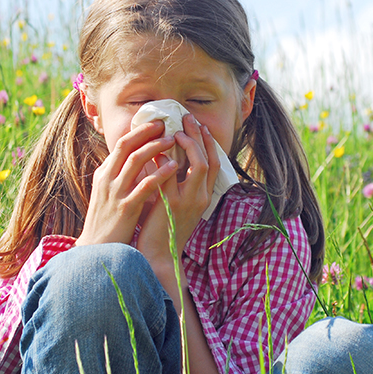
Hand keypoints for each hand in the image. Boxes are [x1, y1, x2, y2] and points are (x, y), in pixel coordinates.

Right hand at [75, 121, 178, 246]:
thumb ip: (119, 177)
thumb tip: (135, 160)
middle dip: (146, 132)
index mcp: (104, 174)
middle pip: (126, 146)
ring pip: (135, 161)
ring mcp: (116, 193)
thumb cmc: (107, 222)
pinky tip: (173, 167)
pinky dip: (159, 174)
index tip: (156, 122)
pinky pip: (145, 186)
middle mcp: (107, 179)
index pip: (121, 144)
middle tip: (165, 123)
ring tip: (173, 140)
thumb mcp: (108, 194)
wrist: (98, 250)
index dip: (139, 131)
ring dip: (155, 147)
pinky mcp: (126, 208)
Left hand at [137, 114, 219, 268]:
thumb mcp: (177, 203)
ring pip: (197, 164)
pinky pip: (171, 175)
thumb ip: (176, 182)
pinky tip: (158, 148)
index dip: (209, 143)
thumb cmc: (164, 228)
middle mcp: (200, 198)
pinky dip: (165, 159)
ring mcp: (188, 201)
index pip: (215, 164)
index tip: (200, 126)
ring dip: (188, 143)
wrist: (158, 255)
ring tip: (176, 129)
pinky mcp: (171, 204)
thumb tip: (166, 155)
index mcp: (204, 197)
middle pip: (208, 159)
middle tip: (188, 118)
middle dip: (199, 136)